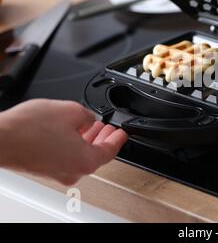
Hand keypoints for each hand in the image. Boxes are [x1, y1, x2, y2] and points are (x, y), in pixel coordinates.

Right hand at [0, 99, 127, 184]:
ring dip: (88, 140)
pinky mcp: (45, 169)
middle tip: (109, 128)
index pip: (111, 150)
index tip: (123, 132)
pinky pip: (67, 157)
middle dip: (104, 138)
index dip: (119, 138)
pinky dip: (73, 144)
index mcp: (86, 161)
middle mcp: (73, 171)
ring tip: (92, 126)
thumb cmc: (29, 129)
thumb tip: (88, 119)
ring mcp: (58, 173)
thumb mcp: (71, 110)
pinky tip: (72, 132)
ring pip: (81, 156)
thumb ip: (88, 115)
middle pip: (97, 155)